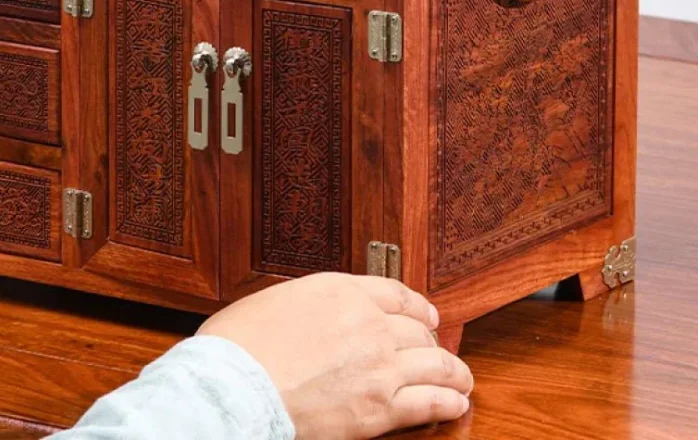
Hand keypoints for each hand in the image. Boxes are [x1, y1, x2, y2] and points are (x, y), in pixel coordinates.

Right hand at [198, 273, 472, 437]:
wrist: (235, 386)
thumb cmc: (241, 345)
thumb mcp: (277, 300)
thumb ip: (310, 304)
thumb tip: (316, 316)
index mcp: (341, 290)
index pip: (395, 293)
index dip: (417, 306)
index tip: (426, 315)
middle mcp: (368, 322)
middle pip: (417, 330)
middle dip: (431, 342)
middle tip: (437, 352)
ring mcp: (379, 365)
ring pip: (434, 364)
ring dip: (453, 371)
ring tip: (462, 379)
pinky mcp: (380, 409)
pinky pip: (430, 402)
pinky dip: (449, 402)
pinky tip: (457, 403)